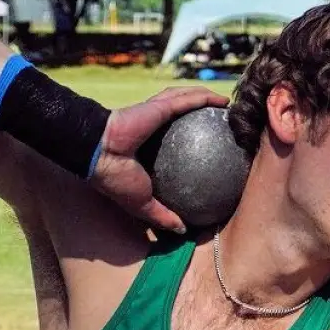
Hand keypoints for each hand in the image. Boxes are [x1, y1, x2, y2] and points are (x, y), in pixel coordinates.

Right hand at [90, 86, 229, 232]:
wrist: (101, 156)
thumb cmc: (118, 180)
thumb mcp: (144, 205)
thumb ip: (163, 216)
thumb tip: (182, 230)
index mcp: (150, 147)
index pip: (174, 140)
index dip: (194, 141)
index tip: (215, 149)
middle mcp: (154, 127)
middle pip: (184, 114)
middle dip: (205, 112)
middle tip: (226, 122)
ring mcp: (157, 112)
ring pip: (187, 100)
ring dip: (208, 100)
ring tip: (228, 106)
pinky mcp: (160, 105)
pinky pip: (188, 100)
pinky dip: (206, 98)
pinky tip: (224, 102)